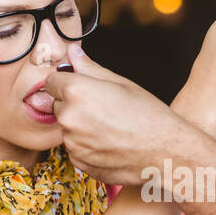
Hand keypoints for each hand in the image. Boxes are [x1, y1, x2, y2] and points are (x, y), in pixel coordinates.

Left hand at [45, 43, 198, 185]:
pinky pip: (75, 149)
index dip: (66, 83)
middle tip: (103, 109)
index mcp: (77, 92)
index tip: (81, 87)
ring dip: (80, 127)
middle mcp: (69, 118)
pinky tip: (110, 143)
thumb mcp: (121, 83)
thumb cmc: (148, 115)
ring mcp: (72, 143)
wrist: (165, 153)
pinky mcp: (78, 162)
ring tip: (110, 128)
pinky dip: (87, 146)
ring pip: (67, 128)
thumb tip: (73, 52)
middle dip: (73, 105)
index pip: (51, 82)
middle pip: (58, 106)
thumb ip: (90, 68)